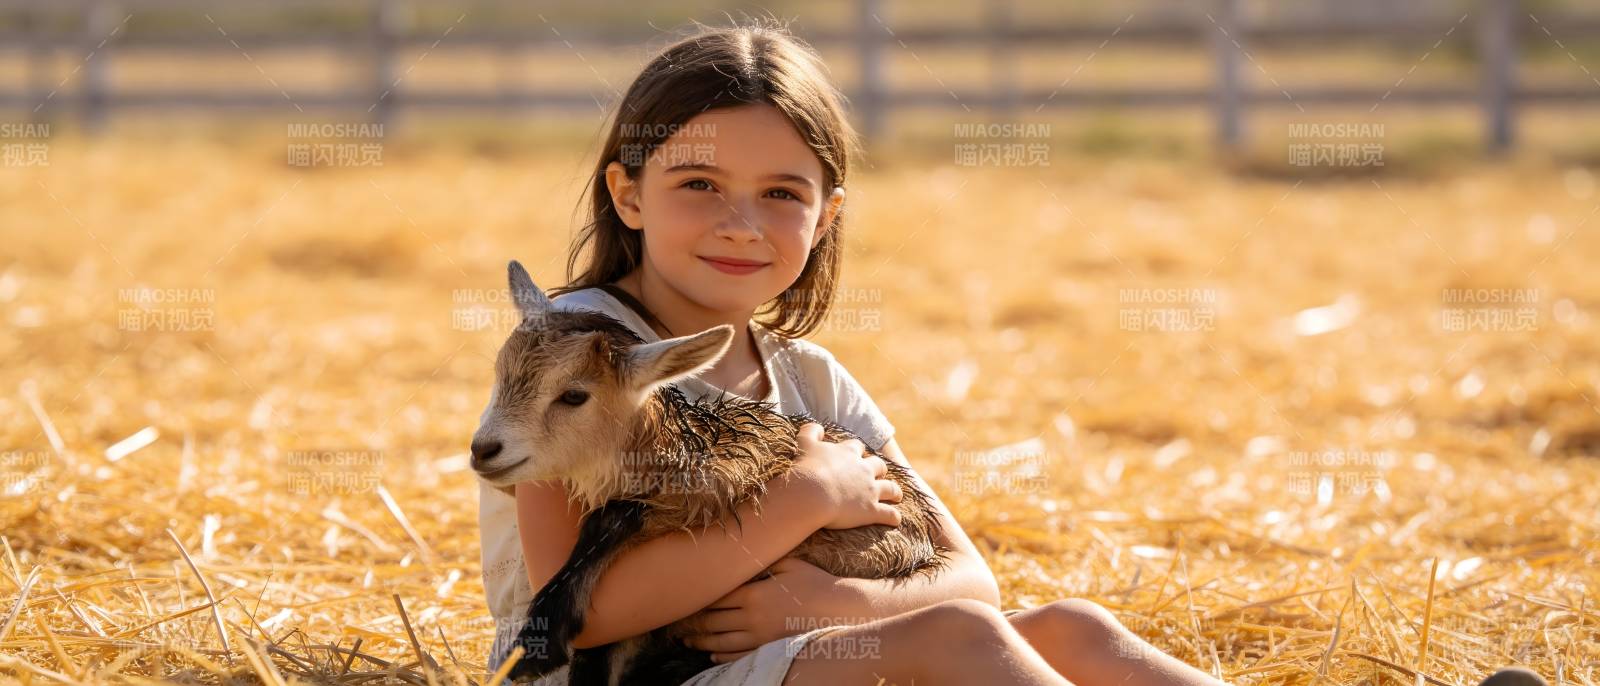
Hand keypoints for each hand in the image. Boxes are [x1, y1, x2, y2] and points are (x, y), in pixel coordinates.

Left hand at [678, 556, 863, 663]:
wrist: (840, 609)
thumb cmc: (816, 583)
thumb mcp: (789, 563)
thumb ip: (764, 560)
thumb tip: (744, 549)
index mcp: (753, 593)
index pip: (715, 598)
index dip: (698, 599)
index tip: (684, 598)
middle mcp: (752, 617)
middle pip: (712, 621)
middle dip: (692, 623)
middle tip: (676, 623)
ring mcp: (760, 637)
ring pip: (720, 642)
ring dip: (700, 642)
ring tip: (687, 640)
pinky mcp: (769, 650)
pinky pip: (738, 656)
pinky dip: (721, 656)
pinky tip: (712, 654)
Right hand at [790, 423, 901, 529]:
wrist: (811, 493)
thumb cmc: (807, 468)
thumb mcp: (805, 443)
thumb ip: (811, 431)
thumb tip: (818, 427)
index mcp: (848, 453)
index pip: (857, 447)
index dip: (857, 451)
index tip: (855, 454)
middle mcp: (863, 469)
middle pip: (878, 465)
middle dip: (880, 469)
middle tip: (879, 473)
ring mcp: (870, 490)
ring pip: (890, 488)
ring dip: (895, 491)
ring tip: (897, 495)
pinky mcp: (871, 510)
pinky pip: (889, 514)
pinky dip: (893, 517)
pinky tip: (895, 520)